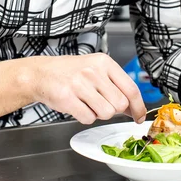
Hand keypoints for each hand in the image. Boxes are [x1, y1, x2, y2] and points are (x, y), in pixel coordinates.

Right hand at [28, 54, 146, 124]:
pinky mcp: (67, 98)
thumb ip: (115, 86)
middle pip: (120, 104)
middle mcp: (93, 71)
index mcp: (104, 62)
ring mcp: (80, 84)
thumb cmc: (70, 72)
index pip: (131, 88)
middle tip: (101, 103)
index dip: (138, 107)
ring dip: (98, 113)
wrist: (41, 73)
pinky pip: (88, 118)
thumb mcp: (96, 69)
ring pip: (106, 113)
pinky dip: (85, 117)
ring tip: (87, 102)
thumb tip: (134, 108)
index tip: (139, 117)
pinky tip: (77, 106)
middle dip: (113, 109)